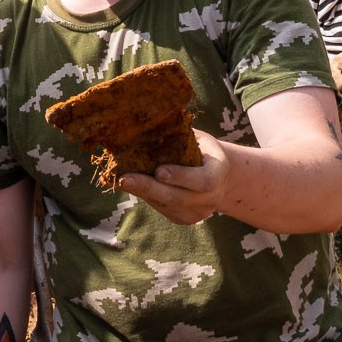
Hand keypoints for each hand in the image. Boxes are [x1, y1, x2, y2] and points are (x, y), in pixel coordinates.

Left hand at [116, 131, 231, 224]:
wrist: (221, 176)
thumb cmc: (203, 149)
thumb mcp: (199, 139)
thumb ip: (181, 137)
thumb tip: (149, 122)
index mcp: (219, 173)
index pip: (203, 180)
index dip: (181, 177)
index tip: (159, 171)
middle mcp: (212, 197)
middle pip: (178, 198)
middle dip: (149, 188)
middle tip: (125, 179)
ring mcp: (198, 212)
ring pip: (167, 205)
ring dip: (142, 193)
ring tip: (121, 180)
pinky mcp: (184, 219)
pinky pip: (162, 209)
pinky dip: (146, 196)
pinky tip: (132, 185)